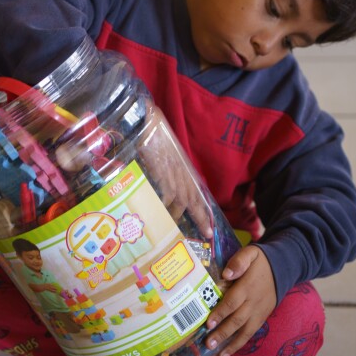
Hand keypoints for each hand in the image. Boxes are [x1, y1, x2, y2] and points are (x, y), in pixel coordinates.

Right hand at [137, 105, 212, 236]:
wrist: (147, 121)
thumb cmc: (153, 134)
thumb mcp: (164, 155)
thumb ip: (165, 170)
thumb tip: (160, 183)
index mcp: (183, 169)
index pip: (196, 193)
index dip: (202, 211)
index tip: (208, 227)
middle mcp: (182, 172)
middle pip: (194, 200)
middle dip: (200, 217)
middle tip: (206, 233)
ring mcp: (173, 172)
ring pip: (182, 200)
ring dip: (177, 216)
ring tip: (172, 230)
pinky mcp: (163, 172)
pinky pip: (167, 194)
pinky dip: (164, 206)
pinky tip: (160, 216)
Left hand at [205, 245, 276, 355]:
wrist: (284, 267)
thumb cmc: (260, 261)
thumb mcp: (250, 253)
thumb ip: (238, 262)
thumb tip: (226, 274)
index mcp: (248, 286)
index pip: (233, 301)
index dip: (221, 313)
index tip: (208, 322)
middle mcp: (254, 302)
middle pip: (237, 320)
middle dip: (223, 333)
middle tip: (208, 343)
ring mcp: (259, 312)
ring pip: (245, 330)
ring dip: (232, 344)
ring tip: (219, 355)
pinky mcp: (262, 317)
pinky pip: (251, 332)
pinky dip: (240, 343)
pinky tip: (228, 352)